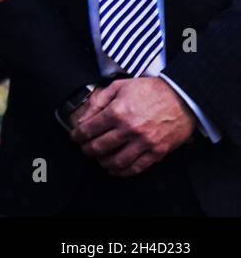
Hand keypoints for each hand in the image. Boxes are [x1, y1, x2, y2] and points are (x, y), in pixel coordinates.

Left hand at [69, 78, 195, 175]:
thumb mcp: (119, 86)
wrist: (182, 97)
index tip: (74, 137)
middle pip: (99, 147)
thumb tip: (83, 117)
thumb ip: (98, 101)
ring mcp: (144, 142)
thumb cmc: (151, 90)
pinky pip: (136, 167)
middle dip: (87, 150)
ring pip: (116, 161)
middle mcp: (129, 129)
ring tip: (99, 160)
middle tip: (85, 149)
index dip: (77, 136)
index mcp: (117, 112)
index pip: (88, 130)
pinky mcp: (157, 152)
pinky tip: (116, 169)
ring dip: (103, 163)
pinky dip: (123, 171)